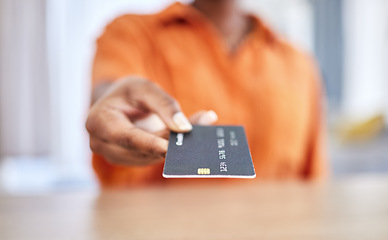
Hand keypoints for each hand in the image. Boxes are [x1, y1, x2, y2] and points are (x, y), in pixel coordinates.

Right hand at [86, 77, 216, 165]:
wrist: (117, 104)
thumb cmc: (128, 93)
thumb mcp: (144, 88)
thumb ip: (164, 105)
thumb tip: (184, 128)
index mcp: (98, 122)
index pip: (125, 137)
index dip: (148, 143)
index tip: (170, 147)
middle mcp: (101, 144)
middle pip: (141, 150)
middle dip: (170, 144)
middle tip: (200, 131)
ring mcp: (114, 156)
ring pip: (149, 157)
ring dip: (175, 147)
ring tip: (201, 129)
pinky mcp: (129, 161)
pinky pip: (152, 158)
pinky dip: (170, 150)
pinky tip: (189, 140)